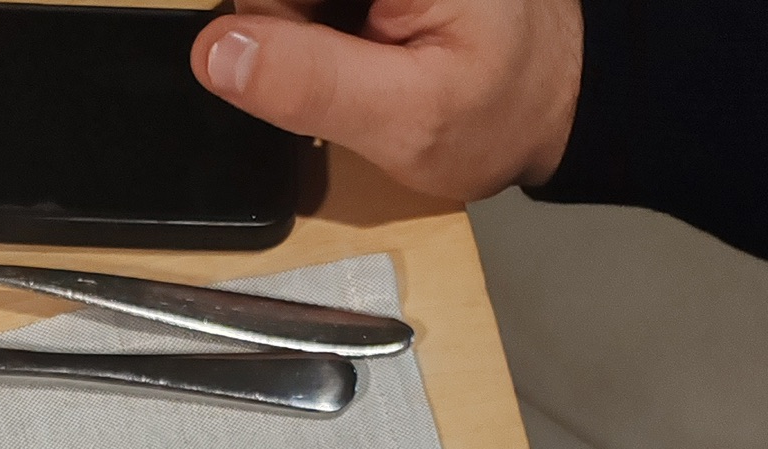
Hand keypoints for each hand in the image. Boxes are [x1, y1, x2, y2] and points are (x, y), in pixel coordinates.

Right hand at [191, 0, 583, 200]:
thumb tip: (217, 52)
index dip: (271, 27)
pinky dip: (317, 27)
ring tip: (365, 62)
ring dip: (302, 32)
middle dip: (288, 30)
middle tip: (353, 74)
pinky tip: (361, 45)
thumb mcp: (404, 118)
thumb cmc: (495, 113)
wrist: (550, 97)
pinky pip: (304, 6)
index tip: (317, 72)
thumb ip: (311, 84)